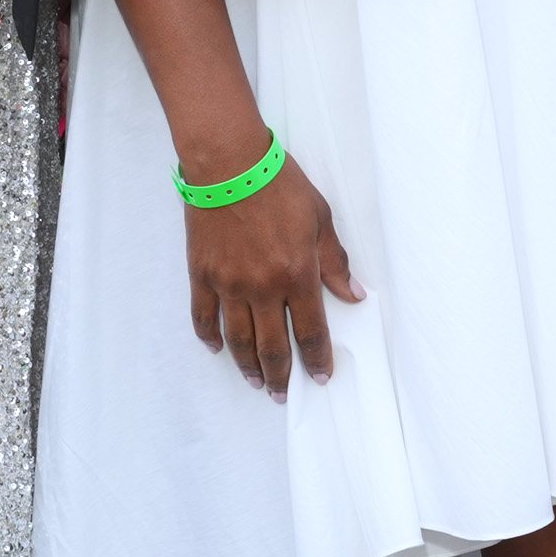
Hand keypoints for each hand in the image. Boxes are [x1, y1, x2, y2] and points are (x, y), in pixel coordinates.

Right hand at [186, 159, 361, 398]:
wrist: (228, 162)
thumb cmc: (278, 184)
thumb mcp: (320, 218)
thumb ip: (335, 261)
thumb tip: (353, 294)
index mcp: (296, 273)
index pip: (311, 330)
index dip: (317, 358)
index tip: (321, 376)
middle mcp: (262, 287)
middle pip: (272, 347)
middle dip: (282, 375)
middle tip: (284, 393)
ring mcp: (228, 284)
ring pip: (239, 340)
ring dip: (248, 366)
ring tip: (256, 382)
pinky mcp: (202, 275)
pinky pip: (204, 317)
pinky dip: (211, 338)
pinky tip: (219, 348)